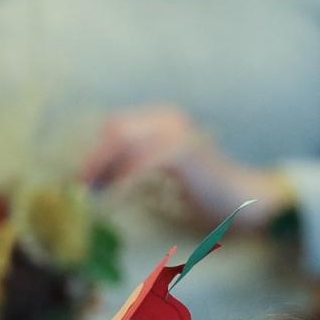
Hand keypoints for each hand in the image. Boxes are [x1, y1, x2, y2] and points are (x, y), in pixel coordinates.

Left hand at [80, 105, 289, 229]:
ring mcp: (175, 131)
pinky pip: (138, 164)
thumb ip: (133, 169)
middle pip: (112, 130)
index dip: (91, 151)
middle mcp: (167, 118)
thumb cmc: (204, 194)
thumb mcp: (161, 175)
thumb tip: (94, 182)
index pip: (113, 127)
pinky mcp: (181, 151)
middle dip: (90, 159)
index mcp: (161, 119)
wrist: (244, 201)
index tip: (75, 179)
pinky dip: (119, 183)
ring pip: (122, 143)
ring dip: (100, 171)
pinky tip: (110, 202)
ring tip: (86, 196)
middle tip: (75, 188)